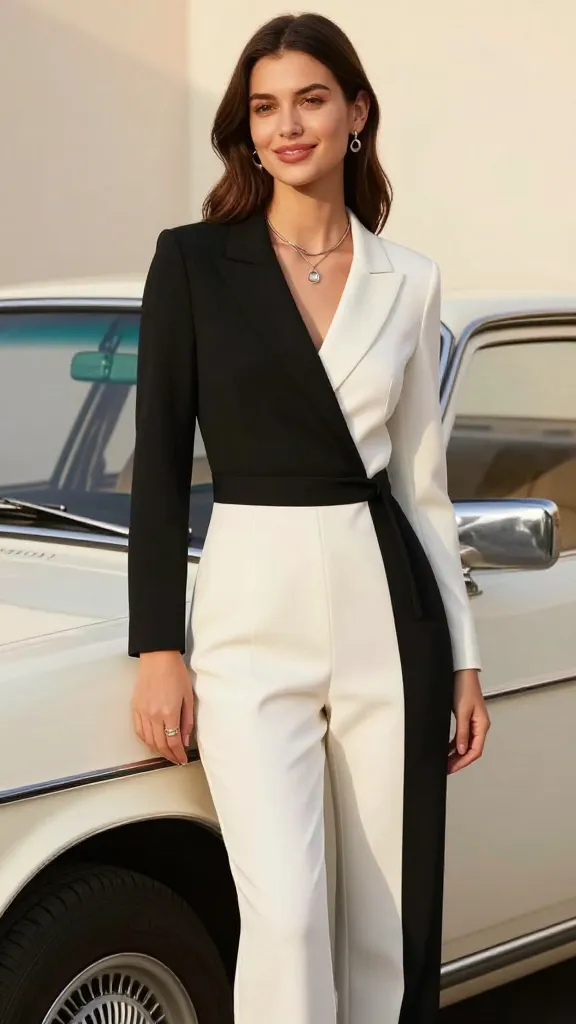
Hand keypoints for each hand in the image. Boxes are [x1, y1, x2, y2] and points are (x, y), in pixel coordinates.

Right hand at [131, 650, 194, 765]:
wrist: (158, 658)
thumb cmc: (175, 673)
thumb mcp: (188, 697)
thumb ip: (187, 721)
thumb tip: (185, 740)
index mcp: (169, 712)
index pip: (173, 742)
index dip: (178, 754)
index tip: (183, 759)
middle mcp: (154, 715)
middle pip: (160, 744)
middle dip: (169, 755)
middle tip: (176, 759)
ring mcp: (142, 712)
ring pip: (148, 740)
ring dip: (157, 750)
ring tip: (166, 753)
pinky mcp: (135, 708)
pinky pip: (139, 731)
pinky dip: (145, 740)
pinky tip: (152, 743)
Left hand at [448, 669, 489, 774]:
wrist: (462, 673)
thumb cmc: (464, 687)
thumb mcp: (462, 712)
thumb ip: (462, 732)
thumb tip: (461, 750)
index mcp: (482, 725)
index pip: (475, 750)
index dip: (464, 762)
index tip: (452, 768)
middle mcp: (480, 725)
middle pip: (471, 749)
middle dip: (459, 760)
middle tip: (447, 768)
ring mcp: (474, 722)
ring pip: (466, 744)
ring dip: (456, 753)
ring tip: (445, 761)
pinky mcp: (467, 718)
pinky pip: (462, 736)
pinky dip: (455, 743)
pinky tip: (447, 748)